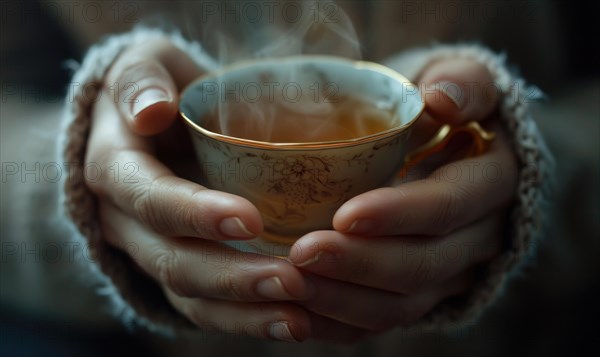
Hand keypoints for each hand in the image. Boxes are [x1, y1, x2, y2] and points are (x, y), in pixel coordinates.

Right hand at [85, 38, 314, 341]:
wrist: (154, 121)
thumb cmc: (161, 87)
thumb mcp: (144, 64)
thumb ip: (139, 79)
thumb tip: (149, 111)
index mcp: (115, 167)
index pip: (148, 197)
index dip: (193, 212)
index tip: (250, 219)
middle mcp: (125, 220)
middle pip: (171, 260)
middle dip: (230, 275)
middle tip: (291, 279)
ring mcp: (151, 251)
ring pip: (189, 295)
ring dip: (243, 310)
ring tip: (298, 315)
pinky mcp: (179, 269)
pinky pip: (206, 308)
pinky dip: (246, 319)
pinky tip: (293, 322)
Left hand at [288, 58, 517, 340]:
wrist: (451, 148)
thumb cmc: (445, 107)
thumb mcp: (462, 79)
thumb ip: (463, 82)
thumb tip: (443, 100)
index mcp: (493, 181)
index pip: (448, 206)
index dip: (400, 214)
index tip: (344, 214)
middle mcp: (479, 236)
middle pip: (423, 264)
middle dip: (360, 264)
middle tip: (301, 253)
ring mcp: (451, 271)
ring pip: (403, 303)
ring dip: (345, 299)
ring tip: (293, 285)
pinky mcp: (421, 291)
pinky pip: (384, 319)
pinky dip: (340, 322)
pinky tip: (298, 313)